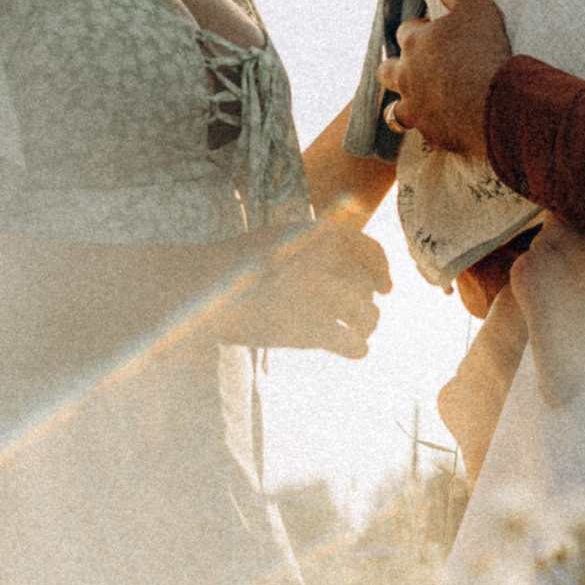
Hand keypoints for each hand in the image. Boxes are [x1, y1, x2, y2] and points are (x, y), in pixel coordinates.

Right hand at [234, 217, 389, 357]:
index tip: (385, 289)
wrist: (198, 286)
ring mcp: (319, 293)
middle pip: (365, 288)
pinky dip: (357, 348)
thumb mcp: (280, 240)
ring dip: (366, 326)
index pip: (370, 252)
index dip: (382, 272)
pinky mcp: (309, 328)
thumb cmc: (236, 267)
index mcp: (319, 234)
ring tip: (358, 335)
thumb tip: (355, 275)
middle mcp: (325, 259)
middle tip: (363, 319)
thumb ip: (317, 250)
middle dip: (367, 304)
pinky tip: (354, 350)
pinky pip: (352, 342)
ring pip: (366, 315)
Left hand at [384, 0, 512, 157]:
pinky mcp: (431, 134)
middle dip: (396, 68)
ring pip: (394, 111)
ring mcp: (416, 109)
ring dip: (404, 104)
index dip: (420, 30)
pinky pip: (423, 133)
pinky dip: (431, 128)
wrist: (496, 102)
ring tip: (420, 102)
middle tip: (420, 67)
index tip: (437, 32)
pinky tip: (444, 125)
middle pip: (387, 71)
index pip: (406, 31)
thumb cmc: (484, 50)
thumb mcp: (475, 7)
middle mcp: (407, 77)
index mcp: (415, 43)